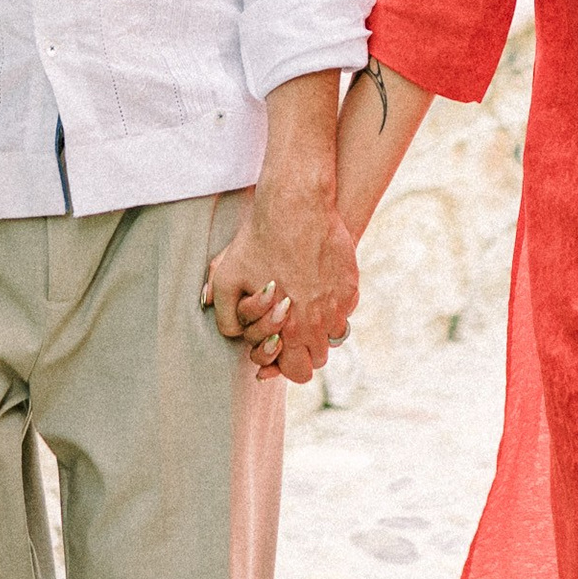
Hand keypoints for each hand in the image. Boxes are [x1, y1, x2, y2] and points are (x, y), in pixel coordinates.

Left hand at [205, 181, 358, 386]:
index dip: (286, 366)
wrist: (295, 205)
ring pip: (335, 335)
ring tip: (302, 309)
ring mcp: (340, 303)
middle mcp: (320, 322)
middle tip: (289, 330)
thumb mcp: (227, 279)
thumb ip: (227, 318)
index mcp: (292, 330)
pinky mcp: (351, 283)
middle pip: (319, 359)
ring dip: (320, 329)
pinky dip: (334, 306)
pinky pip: (346, 308)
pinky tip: (317, 288)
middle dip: (304, 350)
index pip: (298, 373)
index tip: (278, 348)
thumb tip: (235, 335)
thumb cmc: (258, 241)